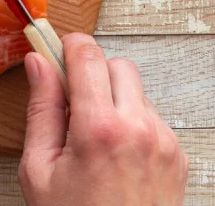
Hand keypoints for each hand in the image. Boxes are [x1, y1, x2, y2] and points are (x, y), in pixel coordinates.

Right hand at [19, 33, 187, 205]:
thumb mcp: (39, 169)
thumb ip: (41, 109)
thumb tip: (37, 64)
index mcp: (100, 130)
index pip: (88, 57)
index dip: (68, 45)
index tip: (54, 46)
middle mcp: (139, 129)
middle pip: (117, 64)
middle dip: (92, 72)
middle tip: (71, 100)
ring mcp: (164, 141)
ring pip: (136, 89)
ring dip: (112, 98)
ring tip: (92, 136)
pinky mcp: (177, 154)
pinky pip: (151, 116)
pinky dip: (131, 121)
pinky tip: (114, 152)